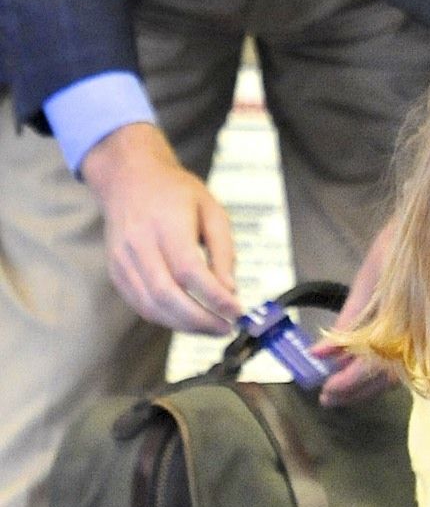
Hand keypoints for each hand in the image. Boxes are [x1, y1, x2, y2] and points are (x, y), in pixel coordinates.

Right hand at [80, 123, 238, 332]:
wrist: (128, 178)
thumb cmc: (174, 192)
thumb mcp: (211, 210)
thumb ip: (223, 250)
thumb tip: (229, 290)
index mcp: (165, 223)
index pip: (188, 270)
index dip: (214, 297)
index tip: (237, 310)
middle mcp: (138, 243)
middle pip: (166, 294)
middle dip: (200, 320)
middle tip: (226, 328)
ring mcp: (122, 259)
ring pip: (151, 306)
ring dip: (184, 325)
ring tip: (212, 328)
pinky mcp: (116, 272)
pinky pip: (140, 305)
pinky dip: (166, 319)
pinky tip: (188, 320)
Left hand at [312, 217, 400, 407]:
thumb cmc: (409, 238)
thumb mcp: (372, 272)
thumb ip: (350, 317)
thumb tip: (320, 354)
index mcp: (410, 320)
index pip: (375, 366)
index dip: (348, 382)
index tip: (325, 389)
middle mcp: (427, 334)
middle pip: (388, 378)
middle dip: (355, 390)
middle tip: (327, 397)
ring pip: (401, 374)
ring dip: (369, 384)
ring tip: (340, 388)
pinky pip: (410, 360)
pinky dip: (385, 368)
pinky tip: (366, 368)